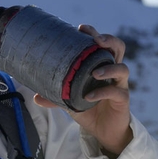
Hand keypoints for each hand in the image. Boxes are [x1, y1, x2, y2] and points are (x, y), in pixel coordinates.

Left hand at [34, 24, 132, 156]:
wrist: (102, 130)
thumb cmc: (87, 108)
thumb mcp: (68, 100)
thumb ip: (54, 97)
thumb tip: (35, 97)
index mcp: (99, 65)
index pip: (101, 44)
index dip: (93, 33)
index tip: (81, 28)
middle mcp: (112, 72)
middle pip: (118, 48)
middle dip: (109, 40)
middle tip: (97, 40)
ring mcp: (119, 84)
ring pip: (122, 69)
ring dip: (109, 68)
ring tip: (94, 73)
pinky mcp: (122, 99)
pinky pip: (117, 92)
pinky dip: (102, 93)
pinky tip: (89, 97)